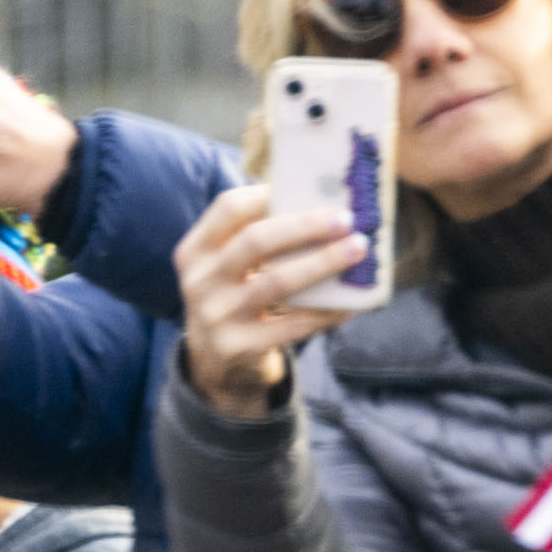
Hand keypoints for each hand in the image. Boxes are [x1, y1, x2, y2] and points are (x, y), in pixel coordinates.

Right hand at [171, 185, 364, 415]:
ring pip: (276, 282)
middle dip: (305, 226)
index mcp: (194, 251)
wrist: (214, 362)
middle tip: (345, 220)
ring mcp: (217, 316)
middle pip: (255, 241)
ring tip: (357, 250)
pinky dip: (325, 311)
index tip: (308, 189)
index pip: (228, 209)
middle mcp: (200, 281)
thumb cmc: (232, 298)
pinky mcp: (239, 347)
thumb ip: (252, 238)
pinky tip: (350, 302)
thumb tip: (318, 204)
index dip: (268, 194)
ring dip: (322, 263)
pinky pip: (292, 325)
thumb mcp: (224, 267)